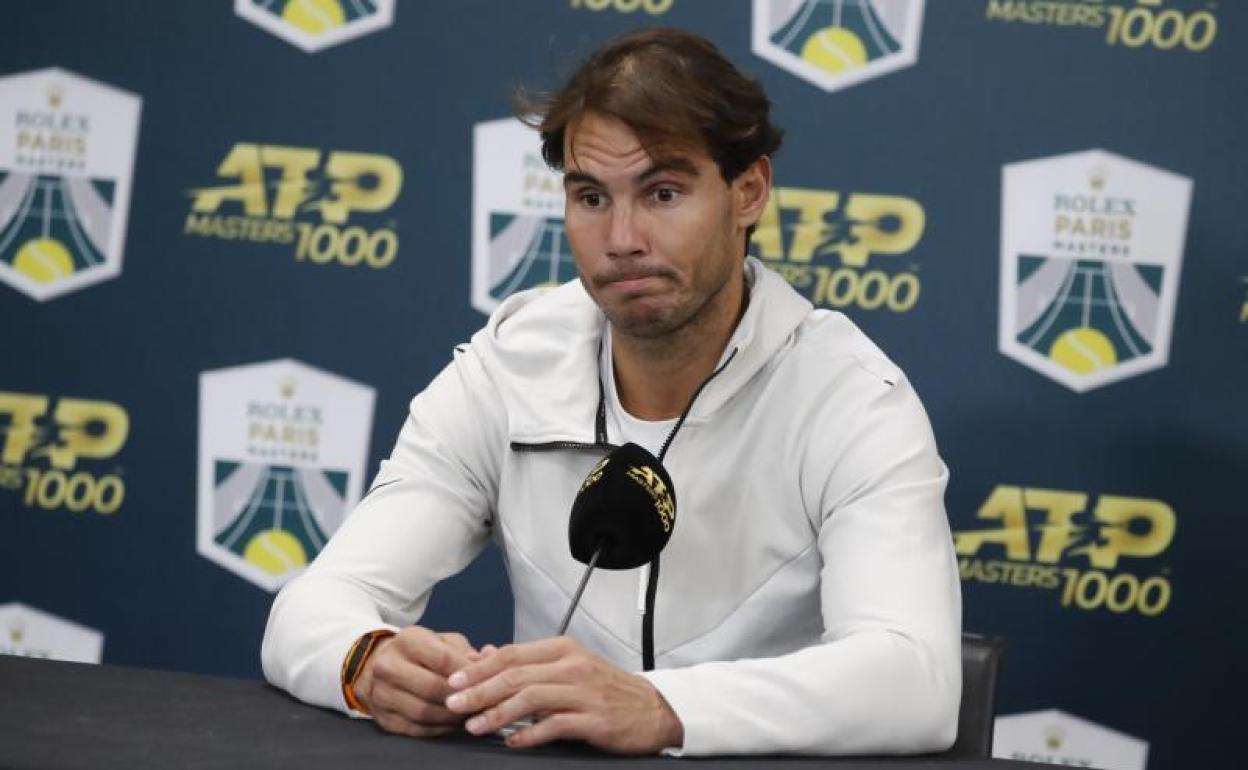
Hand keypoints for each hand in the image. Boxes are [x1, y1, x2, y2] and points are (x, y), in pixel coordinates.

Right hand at [354, 626, 485, 736]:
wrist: (377, 667)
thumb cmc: (419, 653)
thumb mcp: (441, 641)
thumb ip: (465, 652)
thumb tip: (488, 661)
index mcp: (407, 641)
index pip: (442, 659)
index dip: (467, 673)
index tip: (485, 681)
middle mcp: (389, 666)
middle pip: (432, 688)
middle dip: (460, 698)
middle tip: (480, 703)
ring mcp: (382, 694)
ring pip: (423, 712)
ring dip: (451, 717)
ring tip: (470, 715)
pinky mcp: (384, 718)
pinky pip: (416, 729)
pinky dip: (439, 729)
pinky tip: (453, 724)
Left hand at [444, 636, 682, 753]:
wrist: (654, 709)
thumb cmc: (607, 689)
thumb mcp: (569, 666)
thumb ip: (528, 662)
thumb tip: (484, 655)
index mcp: (564, 649)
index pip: (512, 653)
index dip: (479, 668)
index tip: (454, 681)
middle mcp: (573, 666)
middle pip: (516, 675)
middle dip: (480, 690)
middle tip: (454, 704)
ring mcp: (584, 692)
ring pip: (531, 698)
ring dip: (498, 713)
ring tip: (475, 725)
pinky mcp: (594, 720)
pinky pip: (554, 725)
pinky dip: (529, 734)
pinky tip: (512, 741)